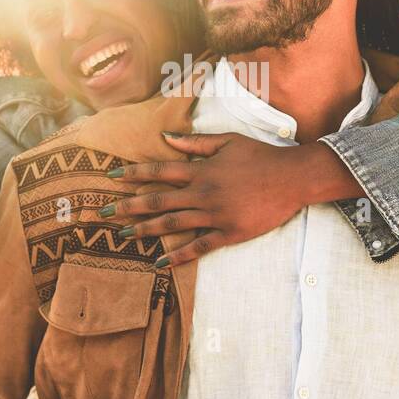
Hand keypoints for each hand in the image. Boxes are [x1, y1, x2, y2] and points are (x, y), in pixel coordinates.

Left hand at [104, 132, 360, 267]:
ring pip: (173, 224)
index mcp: (202, 170)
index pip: (159, 171)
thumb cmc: (261, 156)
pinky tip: (160, 261)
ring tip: (125, 234)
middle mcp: (203, 192)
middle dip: (129, 206)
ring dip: (146, 230)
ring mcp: (216, 215)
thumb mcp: (228, 141)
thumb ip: (195, 142)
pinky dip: (179, 255)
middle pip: (158, 200)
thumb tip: (166, 137)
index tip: (111, 177)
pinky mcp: (230, 233)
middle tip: (105, 212)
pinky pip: (200, 246)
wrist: (293, 178)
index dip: (133, 174)